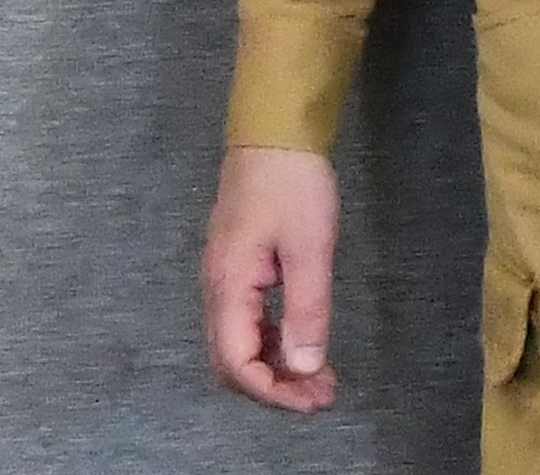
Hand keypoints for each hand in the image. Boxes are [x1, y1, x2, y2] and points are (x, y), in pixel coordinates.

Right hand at [203, 145, 341, 412]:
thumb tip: (306, 367)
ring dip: (277, 367)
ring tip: (321, 380)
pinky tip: (304, 346)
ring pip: (241, 343)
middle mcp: (217, 291)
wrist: (274, 138)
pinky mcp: (239, 270)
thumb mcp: (310, 248)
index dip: (272, 391)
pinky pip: (249, 322)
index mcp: (228, 288)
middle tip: (322, 396)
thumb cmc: (293, 187)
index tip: (312, 401)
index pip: (236, 362)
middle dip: (275, 386)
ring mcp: (225, 281)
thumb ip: (306, 309)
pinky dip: (275, 342)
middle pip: (233, 361)